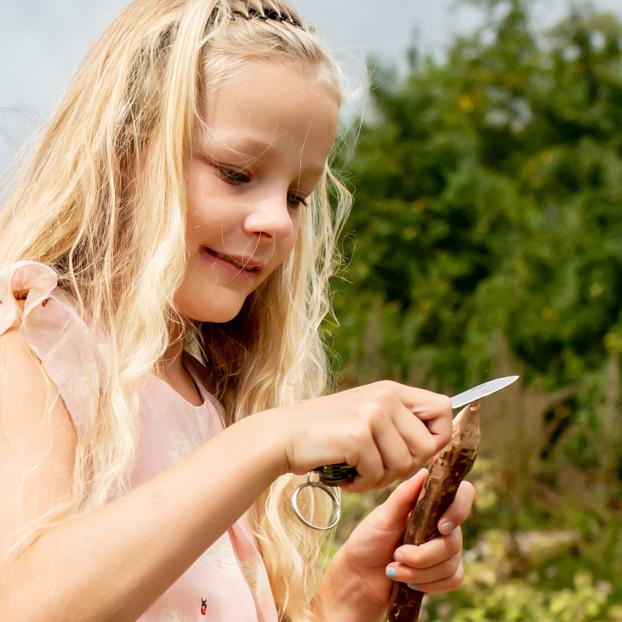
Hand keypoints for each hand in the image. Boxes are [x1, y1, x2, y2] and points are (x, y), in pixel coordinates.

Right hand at [265, 381, 451, 491]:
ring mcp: (372, 414)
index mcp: (391, 390)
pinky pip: (378, 474)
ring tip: (356, 470)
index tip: (416, 453)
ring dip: (380, 478)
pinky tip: (344, 474)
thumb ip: (398, 423)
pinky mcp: (358, 435)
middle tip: (376, 468)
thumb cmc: (326, 433)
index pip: (443, 408)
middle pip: (428, 446)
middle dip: (405, 467)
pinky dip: (361, 483)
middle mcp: (385, 397)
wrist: (283, 436)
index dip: (438, 437)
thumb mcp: (366, 415)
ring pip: (404, 465)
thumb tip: (438, 443)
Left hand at [335, 469, 474, 612]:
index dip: (459, 509)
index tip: (440, 526)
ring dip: (419, 571)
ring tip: (394, 569)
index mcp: (429, 504)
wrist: (360, 576)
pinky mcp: (445, 573)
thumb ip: (403, 495)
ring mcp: (445, 549)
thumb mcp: (383, 516)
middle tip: (397, 554)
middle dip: (423, 554)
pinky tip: (409, 582)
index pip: (463, 495)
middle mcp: (442, 524)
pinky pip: (453, 579)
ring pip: (451, 563)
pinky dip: (429, 584)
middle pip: (454, 539)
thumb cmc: (369, 539)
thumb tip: (425, 472)